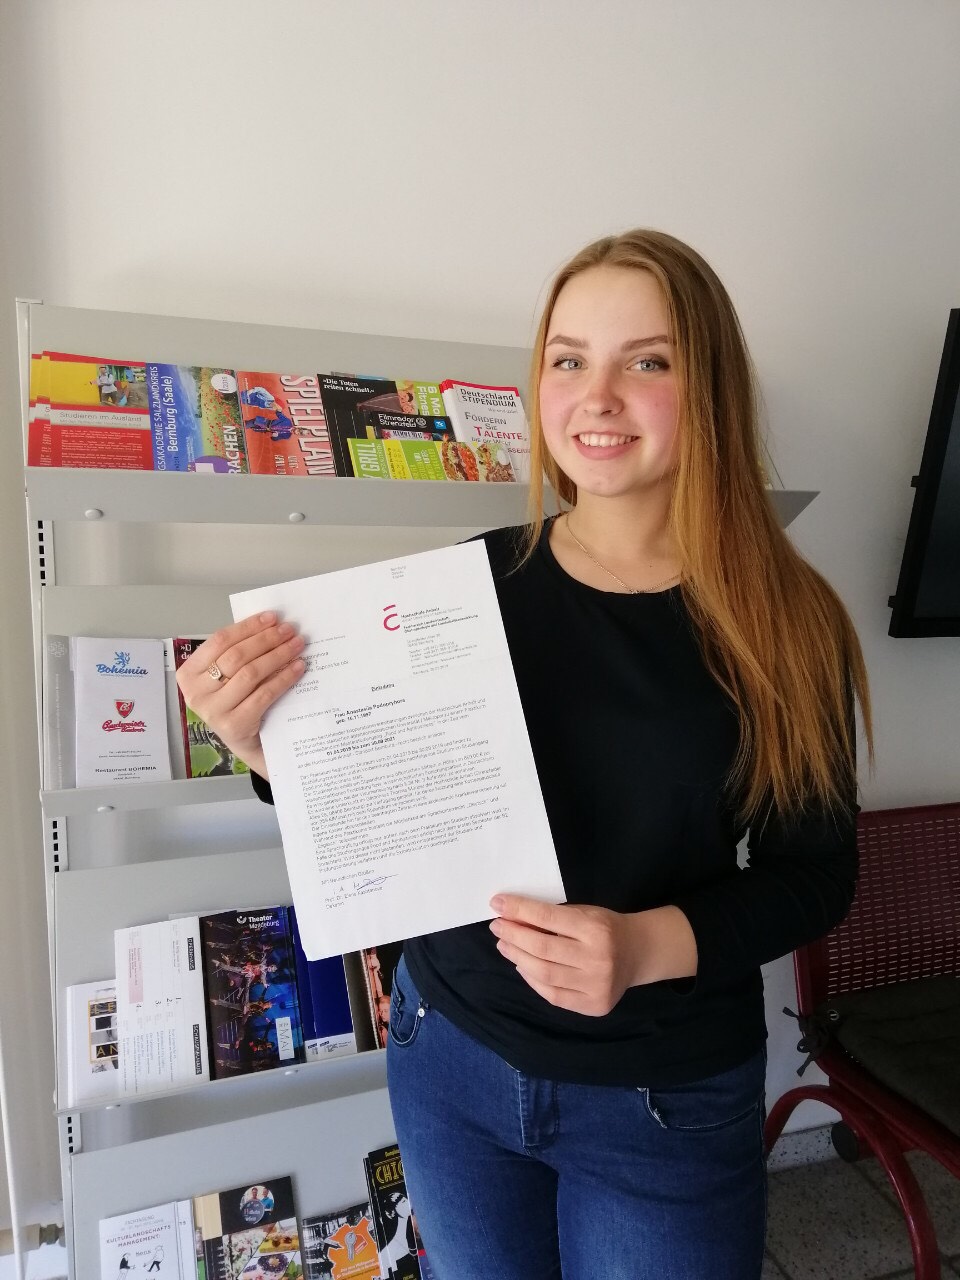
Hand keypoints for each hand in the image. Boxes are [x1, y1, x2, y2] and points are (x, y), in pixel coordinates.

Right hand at [175, 612, 305, 779]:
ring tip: (297, 645)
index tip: (272, 618)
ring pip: (250, 673)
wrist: (246, 743)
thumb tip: (270, 624)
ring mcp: (213, 711)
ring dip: (278, 655)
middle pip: (236, 656)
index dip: (247, 627)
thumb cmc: (236, 703)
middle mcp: (196, 693)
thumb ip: (236, 654)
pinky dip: (283, 678)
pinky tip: (298, 668)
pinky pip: (264, 694)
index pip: (219, 641)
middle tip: (289, 630)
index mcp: (188, 674)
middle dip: (266, 639)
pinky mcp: (234, 725)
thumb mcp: (226, 677)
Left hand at [488, 895, 696, 1016]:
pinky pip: (553, 995)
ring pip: (544, 973)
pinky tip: (522, 966)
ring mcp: (595, 985)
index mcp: (596, 929)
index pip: (548, 918)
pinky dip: (533, 980)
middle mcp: (597, 959)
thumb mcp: (584, 912)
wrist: (639, 953)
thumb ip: (553, 917)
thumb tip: (511, 917)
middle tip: (497, 927)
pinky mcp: (593, 1005)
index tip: (497, 904)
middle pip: (542, 948)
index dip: (519, 911)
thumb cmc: (606, 927)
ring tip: (505, 945)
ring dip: (518, 958)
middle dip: (514, 936)